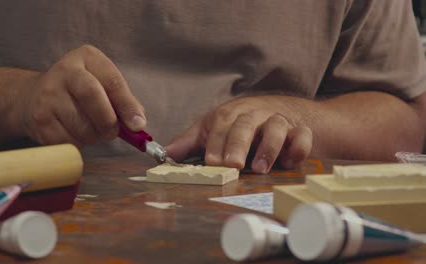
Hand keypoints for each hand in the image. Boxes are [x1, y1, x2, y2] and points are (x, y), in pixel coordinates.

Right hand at [12, 45, 145, 146]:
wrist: (33, 97)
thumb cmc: (78, 92)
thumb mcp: (102, 84)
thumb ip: (123, 101)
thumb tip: (138, 124)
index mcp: (87, 57)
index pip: (112, 82)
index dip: (127, 106)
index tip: (138, 125)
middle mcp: (65, 71)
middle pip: (93, 97)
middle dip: (108, 121)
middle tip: (112, 132)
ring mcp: (48, 94)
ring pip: (82, 126)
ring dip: (94, 136)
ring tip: (90, 129)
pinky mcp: (40, 119)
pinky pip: (68, 141)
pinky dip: (78, 144)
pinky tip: (74, 133)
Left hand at [166, 96, 312, 172]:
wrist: (283, 110)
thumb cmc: (242, 124)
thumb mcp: (213, 130)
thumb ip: (191, 143)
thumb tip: (166, 154)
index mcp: (230, 115)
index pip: (221, 125)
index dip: (215, 143)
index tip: (211, 162)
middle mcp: (253, 115)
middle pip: (245, 125)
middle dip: (237, 144)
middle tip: (232, 164)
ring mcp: (277, 121)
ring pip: (276, 126)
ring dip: (268, 147)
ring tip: (260, 168)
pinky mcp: (299, 130)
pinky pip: (302, 135)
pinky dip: (298, 147)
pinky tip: (289, 162)